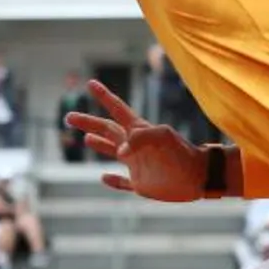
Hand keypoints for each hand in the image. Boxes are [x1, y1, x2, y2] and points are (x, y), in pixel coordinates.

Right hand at [64, 80, 205, 201]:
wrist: (200, 177)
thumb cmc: (183, 154)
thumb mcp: (163, 138)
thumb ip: (141, 138)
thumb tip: (120, 151)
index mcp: (139, 131)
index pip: (118, 110)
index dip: (104, 96)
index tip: (90, 83)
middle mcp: (135, 147)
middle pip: (107, 130)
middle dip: (89, 123)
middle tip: (69, 117)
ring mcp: (138, 165)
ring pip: (113, 152)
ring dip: (99, 144)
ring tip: (86, 139)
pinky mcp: (142, 185)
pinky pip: (123, 183)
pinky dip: (113, 181)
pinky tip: (104, 178)